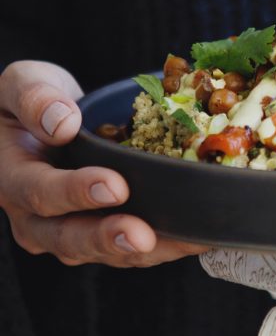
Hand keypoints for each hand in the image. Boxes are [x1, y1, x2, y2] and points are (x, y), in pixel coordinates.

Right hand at [0, 60, 207, 266]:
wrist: (43, 119)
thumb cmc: (33, 99)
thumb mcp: (22, 83)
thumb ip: (35, 98)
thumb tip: (62, 122)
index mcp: (12, 178)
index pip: (40, 192)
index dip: (76, 192)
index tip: (115, 185)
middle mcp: (36, 218)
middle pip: (69, 238)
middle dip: (110, 238)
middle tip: (143, 235)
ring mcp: (68, 232)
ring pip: (103, 253)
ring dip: (143, 251)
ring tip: (182, 243)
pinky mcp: (101, 233)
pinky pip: (129, 249)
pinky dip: (164, 245)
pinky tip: (197, 236)